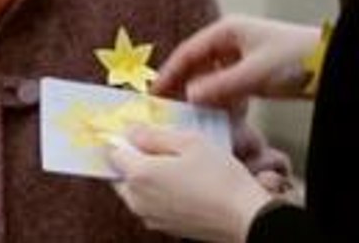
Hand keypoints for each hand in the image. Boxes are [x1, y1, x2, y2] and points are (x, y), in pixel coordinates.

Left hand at [109, 126, 271, 242]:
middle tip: (156, 145)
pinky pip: (150, 204)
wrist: (244, 218)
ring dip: (145, 176)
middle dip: (132, 158)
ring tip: (173, 163)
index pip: (113, 152)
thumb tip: (132, 131)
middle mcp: (138, 200)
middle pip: (120, 174)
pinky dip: (158, 192)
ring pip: (135, 191)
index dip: (124, 139)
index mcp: (139, 175)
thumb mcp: (191, 142)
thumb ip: (155, 135)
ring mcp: (150, 217)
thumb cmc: (220, 178)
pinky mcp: (164, 227)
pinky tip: (181, 182)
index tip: (136, 131)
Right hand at [154, 15, 322, 106]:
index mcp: (228, 30)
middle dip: (185, 86)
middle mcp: (233, 40)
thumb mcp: (255, 74)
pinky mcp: (257, 72)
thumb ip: (220, 86)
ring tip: (193, 116)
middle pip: (198, 64)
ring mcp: (245, 56)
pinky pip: (231, 87)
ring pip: (214, 78)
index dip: (169, 73)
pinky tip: (225, 115)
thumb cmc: (298, 58)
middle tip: (168, 109)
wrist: (335, 64)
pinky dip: (225, 100)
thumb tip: (189, 95)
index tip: (153, 95)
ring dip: (206, 95)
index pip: (188, 52)